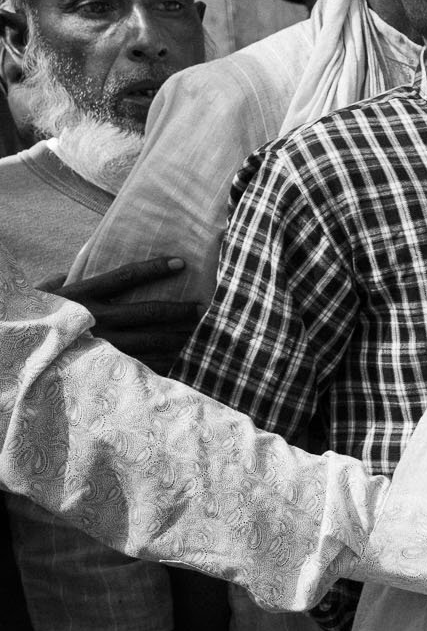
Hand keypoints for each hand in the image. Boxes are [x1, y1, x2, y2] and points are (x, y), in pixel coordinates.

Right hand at [43, 256, 204, 373]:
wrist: (16, 356)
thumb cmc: (34, 322)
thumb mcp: (43, 297)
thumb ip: (60, 281)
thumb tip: (70, 268)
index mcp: (83, 297)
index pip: (125, 277)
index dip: (154, 269)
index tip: (181, 262)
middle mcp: (96, 320)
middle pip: (149, 312)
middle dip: (180, 309)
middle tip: (204, 306)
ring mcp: (103, 347)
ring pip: (152, 340)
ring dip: (181, 335)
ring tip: (203, 329)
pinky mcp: (107, 368)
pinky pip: (143, 364)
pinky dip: (166, 361)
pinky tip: (186, 358)